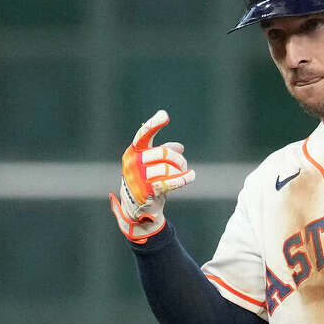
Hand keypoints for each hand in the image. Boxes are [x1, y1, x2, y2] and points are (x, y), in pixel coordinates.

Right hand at [109, 110, 195, 242]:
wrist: (138, 207)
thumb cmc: (147, 181)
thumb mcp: (152, 165)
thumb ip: (164, 153)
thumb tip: (180, 147)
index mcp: (133, 152)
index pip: (143, 135)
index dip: (154, 124)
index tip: (165, 116)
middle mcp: (133, 163)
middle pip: (163, 153)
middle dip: (178, 159)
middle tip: (184, 164)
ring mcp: (138, 177)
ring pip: (167, 168)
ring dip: (181, 171)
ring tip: (186, 173)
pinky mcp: (146, 191)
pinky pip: (168, 183)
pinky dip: (182, 179)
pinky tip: (191, 176)